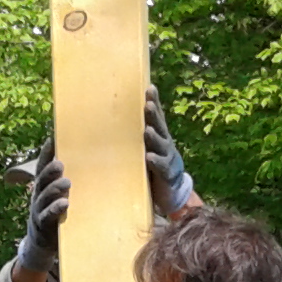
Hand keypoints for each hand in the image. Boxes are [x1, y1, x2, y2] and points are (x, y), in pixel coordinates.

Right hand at [16, 138, 68, 276]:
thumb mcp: (58, 195)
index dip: (46, 153)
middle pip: (42, 179)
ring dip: (54, 188)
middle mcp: (38, 195)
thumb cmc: (56, 213)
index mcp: (42, 185)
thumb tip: (86, 160)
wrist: (42, 242)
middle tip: (61, 163)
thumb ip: (65, 180)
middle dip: (50, 170)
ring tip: (66, 182)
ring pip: (44, 197)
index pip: (42, 166)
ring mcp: (39, 210)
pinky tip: (64, 203)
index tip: (53, 139)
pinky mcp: (43, 226)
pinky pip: (47, 216)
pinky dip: (55, 209)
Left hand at [145, 86, 194, 218]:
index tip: (150, 88)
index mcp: (158, 135)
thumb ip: (133, 137)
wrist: (169, 192)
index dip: (154, 101)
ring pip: (160, 145)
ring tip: (147, 130)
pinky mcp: (166, 174)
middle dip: (154, 116)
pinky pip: (161, 167)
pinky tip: (150, 157)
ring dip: (154, 137)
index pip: (156, 116)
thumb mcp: (144, 149)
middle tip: (148, 105)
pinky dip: (155, 162)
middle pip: (159, 127)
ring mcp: (167, 158)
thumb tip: (112, 120)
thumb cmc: (151, 167)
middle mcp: (164, 143)